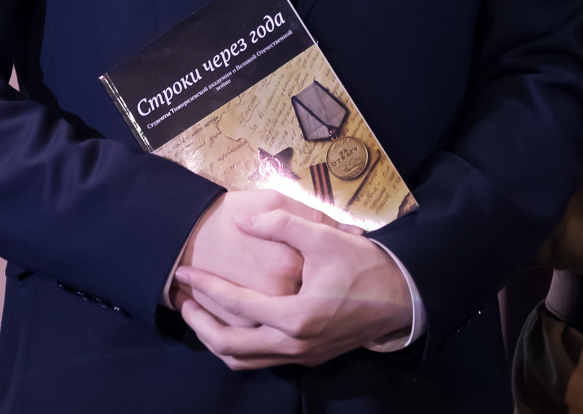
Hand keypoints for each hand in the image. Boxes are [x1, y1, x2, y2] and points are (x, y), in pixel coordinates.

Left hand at [176, 210, 412, 369]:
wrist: (400, 297)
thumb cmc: (363, 265)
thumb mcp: (323, 238)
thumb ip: (281, 226)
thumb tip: (241, 221)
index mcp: (296, 316)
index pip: (237, 305)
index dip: (205, 287)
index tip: (184, 273)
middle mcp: (294, 344)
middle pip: (229, 346)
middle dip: (199, 323)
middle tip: (182, 300)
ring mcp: (300, 356)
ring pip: (242, 361)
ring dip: (215, 340)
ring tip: (199, 314)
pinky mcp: (307, 358)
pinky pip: (260, 361)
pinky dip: (237, 347)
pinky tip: (231, 325)